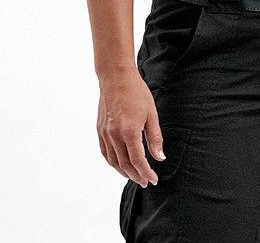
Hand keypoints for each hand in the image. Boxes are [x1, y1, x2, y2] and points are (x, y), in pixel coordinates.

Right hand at [96, 67, 164, 186]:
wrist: (116, 77)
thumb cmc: (136, 92)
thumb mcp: (151, 114)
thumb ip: (155, 138)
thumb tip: (160, 157)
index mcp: (129, 131)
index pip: (138, 161)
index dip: (146, 172)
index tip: (153, 179)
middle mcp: (114, 135)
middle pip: (125, 164)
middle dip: (136, 176)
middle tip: (145, 182)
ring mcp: (105, 133)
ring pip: (113, 161)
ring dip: (124, 172)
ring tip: (134, 176)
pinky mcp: (100, 130)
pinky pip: (105, 152)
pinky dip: (112, 162)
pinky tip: (119, 164)